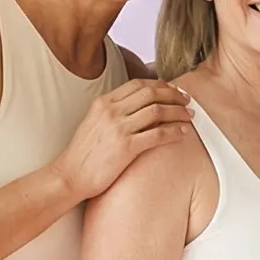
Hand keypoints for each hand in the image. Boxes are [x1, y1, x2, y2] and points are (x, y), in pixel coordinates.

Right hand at [54, 79, 192, 201]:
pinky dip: (174, 132)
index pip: (138, 84)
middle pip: (151, 93)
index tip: (173, 90)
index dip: (160, 85)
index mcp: (103, 102)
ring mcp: (119, 128)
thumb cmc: (83, 154)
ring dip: (178, 112)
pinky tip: (182, 133)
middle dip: (173, 95)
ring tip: (189, 116)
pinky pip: (157, 134)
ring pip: (158, 111)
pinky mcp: (126, 147)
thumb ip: (113, 111)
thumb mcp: (94, 122)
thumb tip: (137, 108)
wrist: (70, 175)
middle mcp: (111, 111)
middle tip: (186, 101)